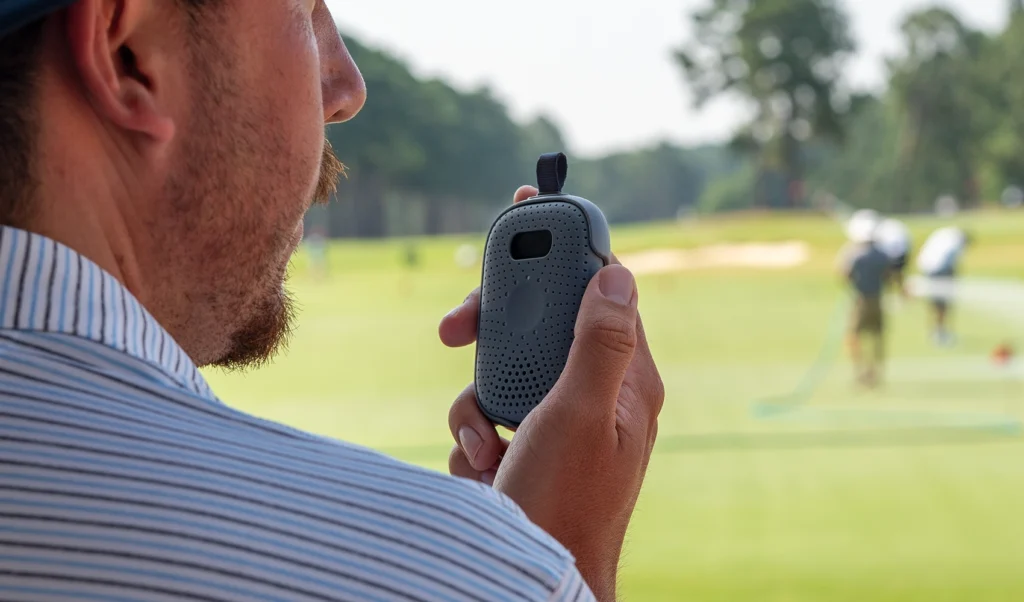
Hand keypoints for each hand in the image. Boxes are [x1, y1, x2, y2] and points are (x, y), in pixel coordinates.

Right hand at [439, 186, 664, 600]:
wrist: (533, 582)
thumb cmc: (568, 505)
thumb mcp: (582, 415)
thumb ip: (599, 341)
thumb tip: (619, 271)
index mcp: (625, 381)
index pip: (599, 289)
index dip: (567, 244)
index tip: (532, 204)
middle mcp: (594, 397)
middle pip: (540, 326)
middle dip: (493, 333)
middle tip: (455, 330)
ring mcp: (557, 425)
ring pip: (502, 375)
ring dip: (476, 407)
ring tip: (488, 448)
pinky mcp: (526, 449)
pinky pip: (487, 418)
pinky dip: (474, 440)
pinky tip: (486, 472)